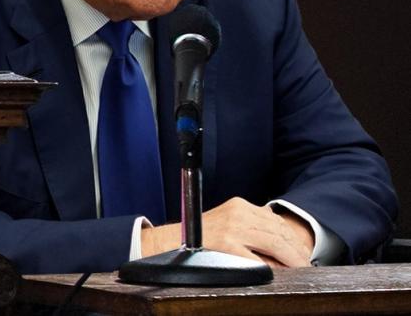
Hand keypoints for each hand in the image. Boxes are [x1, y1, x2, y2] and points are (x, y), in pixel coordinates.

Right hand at [140, 197, 313, 267]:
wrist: (171, 242)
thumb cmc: (200, 236)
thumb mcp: (227, 222)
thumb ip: (250, 226)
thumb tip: (280, 246)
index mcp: (240, 205)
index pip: (277, 220)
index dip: (293, 238)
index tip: (302, 251)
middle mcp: (238, 212)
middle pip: (279, 231)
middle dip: (296, 250)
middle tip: (306, 264)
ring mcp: (233, 228)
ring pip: (274, 242)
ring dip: (291, 258)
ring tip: (299, 269)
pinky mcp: (227, 244)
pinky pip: (258, 259)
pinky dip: (271, 267)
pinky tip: (277, 273)